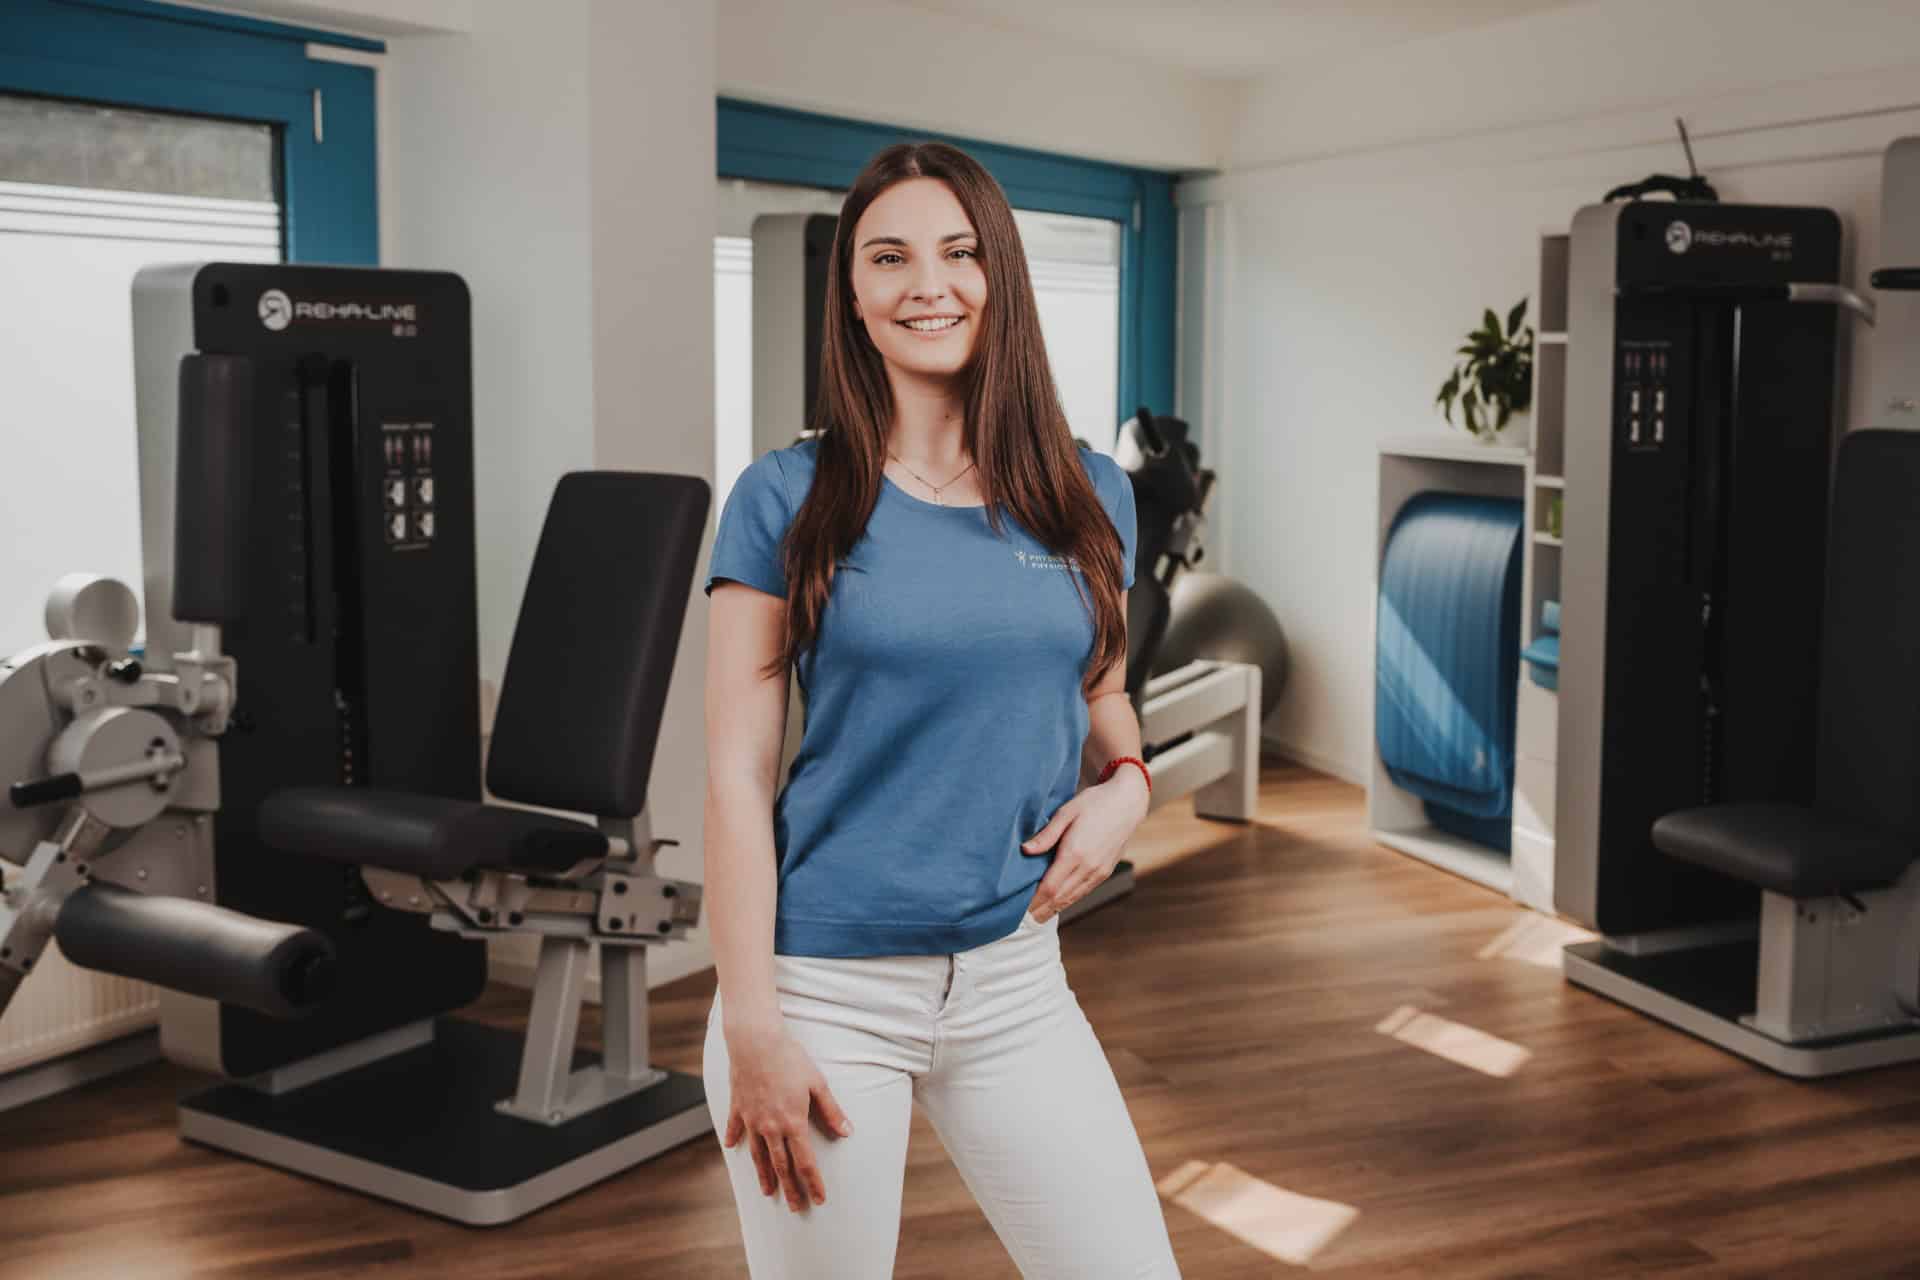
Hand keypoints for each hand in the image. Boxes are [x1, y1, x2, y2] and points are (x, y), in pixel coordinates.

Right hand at [721, 1023, 854, 1212]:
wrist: (756, 1041)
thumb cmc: (789, 1058)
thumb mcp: (818, 1083)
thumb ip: (831, 1110)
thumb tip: (847, 1132)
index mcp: (793, 1123)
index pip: (805, 1162)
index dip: (813, 1182)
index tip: (818, 1199)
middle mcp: (770, 1127)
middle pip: (781, 1166)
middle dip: (790, 1189)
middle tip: (796, 1207)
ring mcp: (751, 1119)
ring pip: (757, 1155)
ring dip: (764, 1175)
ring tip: (768, 1192)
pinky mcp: (737, 1107)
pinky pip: (735, 1128)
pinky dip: (734, 1139)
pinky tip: (733, 1147)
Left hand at [1020, 770, 1148, 921]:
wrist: (1127, 803)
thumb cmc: (1094, 803)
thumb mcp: (1066, 812)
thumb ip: (1046, 835)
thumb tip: (1025, 850)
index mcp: (1075, 852)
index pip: (1050, 887)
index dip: (1034, 900)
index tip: (1019, 908)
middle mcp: (1088, 867)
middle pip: (1060, 897)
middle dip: (1041, 909)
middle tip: (1022, 918)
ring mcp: (1099, 871)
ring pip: (1072, 898)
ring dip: (1054, 908)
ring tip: (1037, 916)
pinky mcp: (1105, 872)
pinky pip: (1083, 892)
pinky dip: (1068, 900)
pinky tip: (1058, 903)